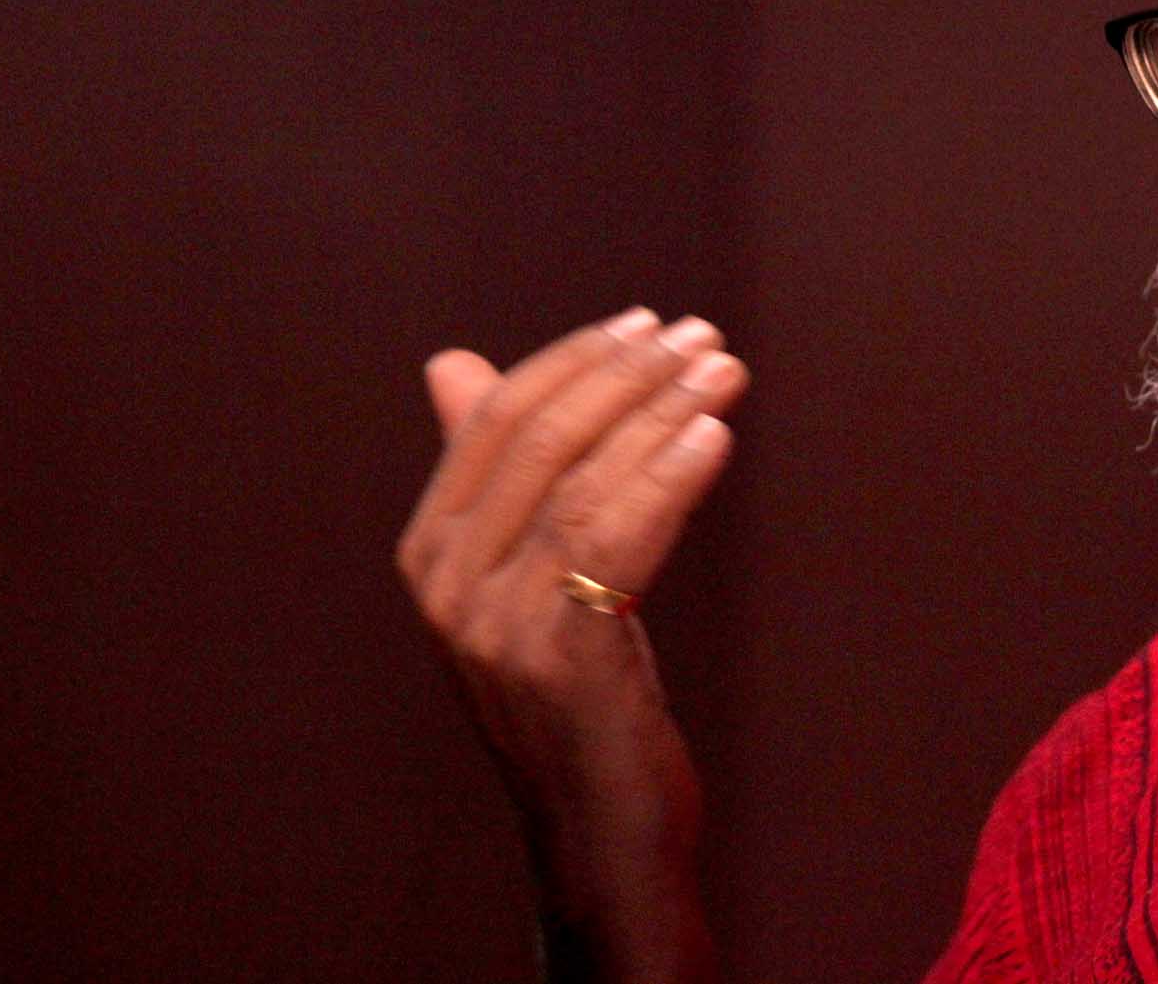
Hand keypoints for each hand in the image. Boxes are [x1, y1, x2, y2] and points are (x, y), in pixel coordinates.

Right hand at [397, 308, 745, 982]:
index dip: (576, 360)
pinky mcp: (558, 659)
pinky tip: (713, 439)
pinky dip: (667, 479)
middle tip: (703, 340)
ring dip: (661, 414)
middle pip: (540, 439)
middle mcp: (448, 585)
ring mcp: (496, 625)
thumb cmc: (578, 696)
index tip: (650, 324)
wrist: (601, 832)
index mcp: (431, 553)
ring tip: (725, 372)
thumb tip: (451, 365)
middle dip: (628, 375)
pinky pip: (613, 541)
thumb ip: (501, 480)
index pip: (497, 420)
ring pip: (583, 481)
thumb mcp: (529, 579)